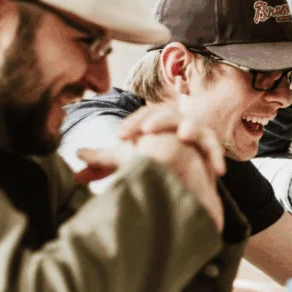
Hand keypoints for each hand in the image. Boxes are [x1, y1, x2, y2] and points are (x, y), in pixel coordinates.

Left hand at [75, 107, 224, 230]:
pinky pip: (214, 149)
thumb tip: (76, 160)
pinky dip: (215, 156)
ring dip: (189, 129)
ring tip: (181, 136)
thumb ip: (103, 162)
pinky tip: (215, 170)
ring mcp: (194, 133)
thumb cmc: (152, 162)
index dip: (132, 124)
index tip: (120, 137)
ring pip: (193, 126)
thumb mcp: (126, 162)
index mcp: (153, 121)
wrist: (182, 176)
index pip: (143, 115)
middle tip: (145, 132)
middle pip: (166, 114)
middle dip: (156, 121)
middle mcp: (174, 122)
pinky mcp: (209, 149)